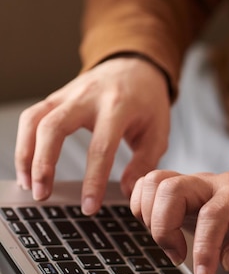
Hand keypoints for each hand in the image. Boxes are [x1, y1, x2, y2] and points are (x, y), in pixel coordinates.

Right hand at [15, 56, 169, 213]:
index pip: (101, 147)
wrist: (135, 66)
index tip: (89, 207)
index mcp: (119, 106)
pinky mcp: (55, 97)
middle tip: (42, 195)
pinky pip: (31, 117)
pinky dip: (24, 143)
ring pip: (34, 120)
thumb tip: (127, 192)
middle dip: (44, 164)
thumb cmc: (147, 102)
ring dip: (26, 154)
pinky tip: (27, 168)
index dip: (93, 180)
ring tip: (29, 185)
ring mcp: (67, 94)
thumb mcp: (158, 132)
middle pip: (54, 127)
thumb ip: (145, 164)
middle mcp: (88, 97)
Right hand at [130, 169, 228, 273]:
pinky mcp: (179, 190)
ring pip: (154, 182)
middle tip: (179, 258)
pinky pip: (147, 186)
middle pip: (172, 189)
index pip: (213, 215)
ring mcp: (193, 184)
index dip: (204, 248)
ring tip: (170, 246)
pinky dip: (142, 208)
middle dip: (165, 229)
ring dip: (151, 218)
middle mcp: (213, 182)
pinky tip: (159, 231)